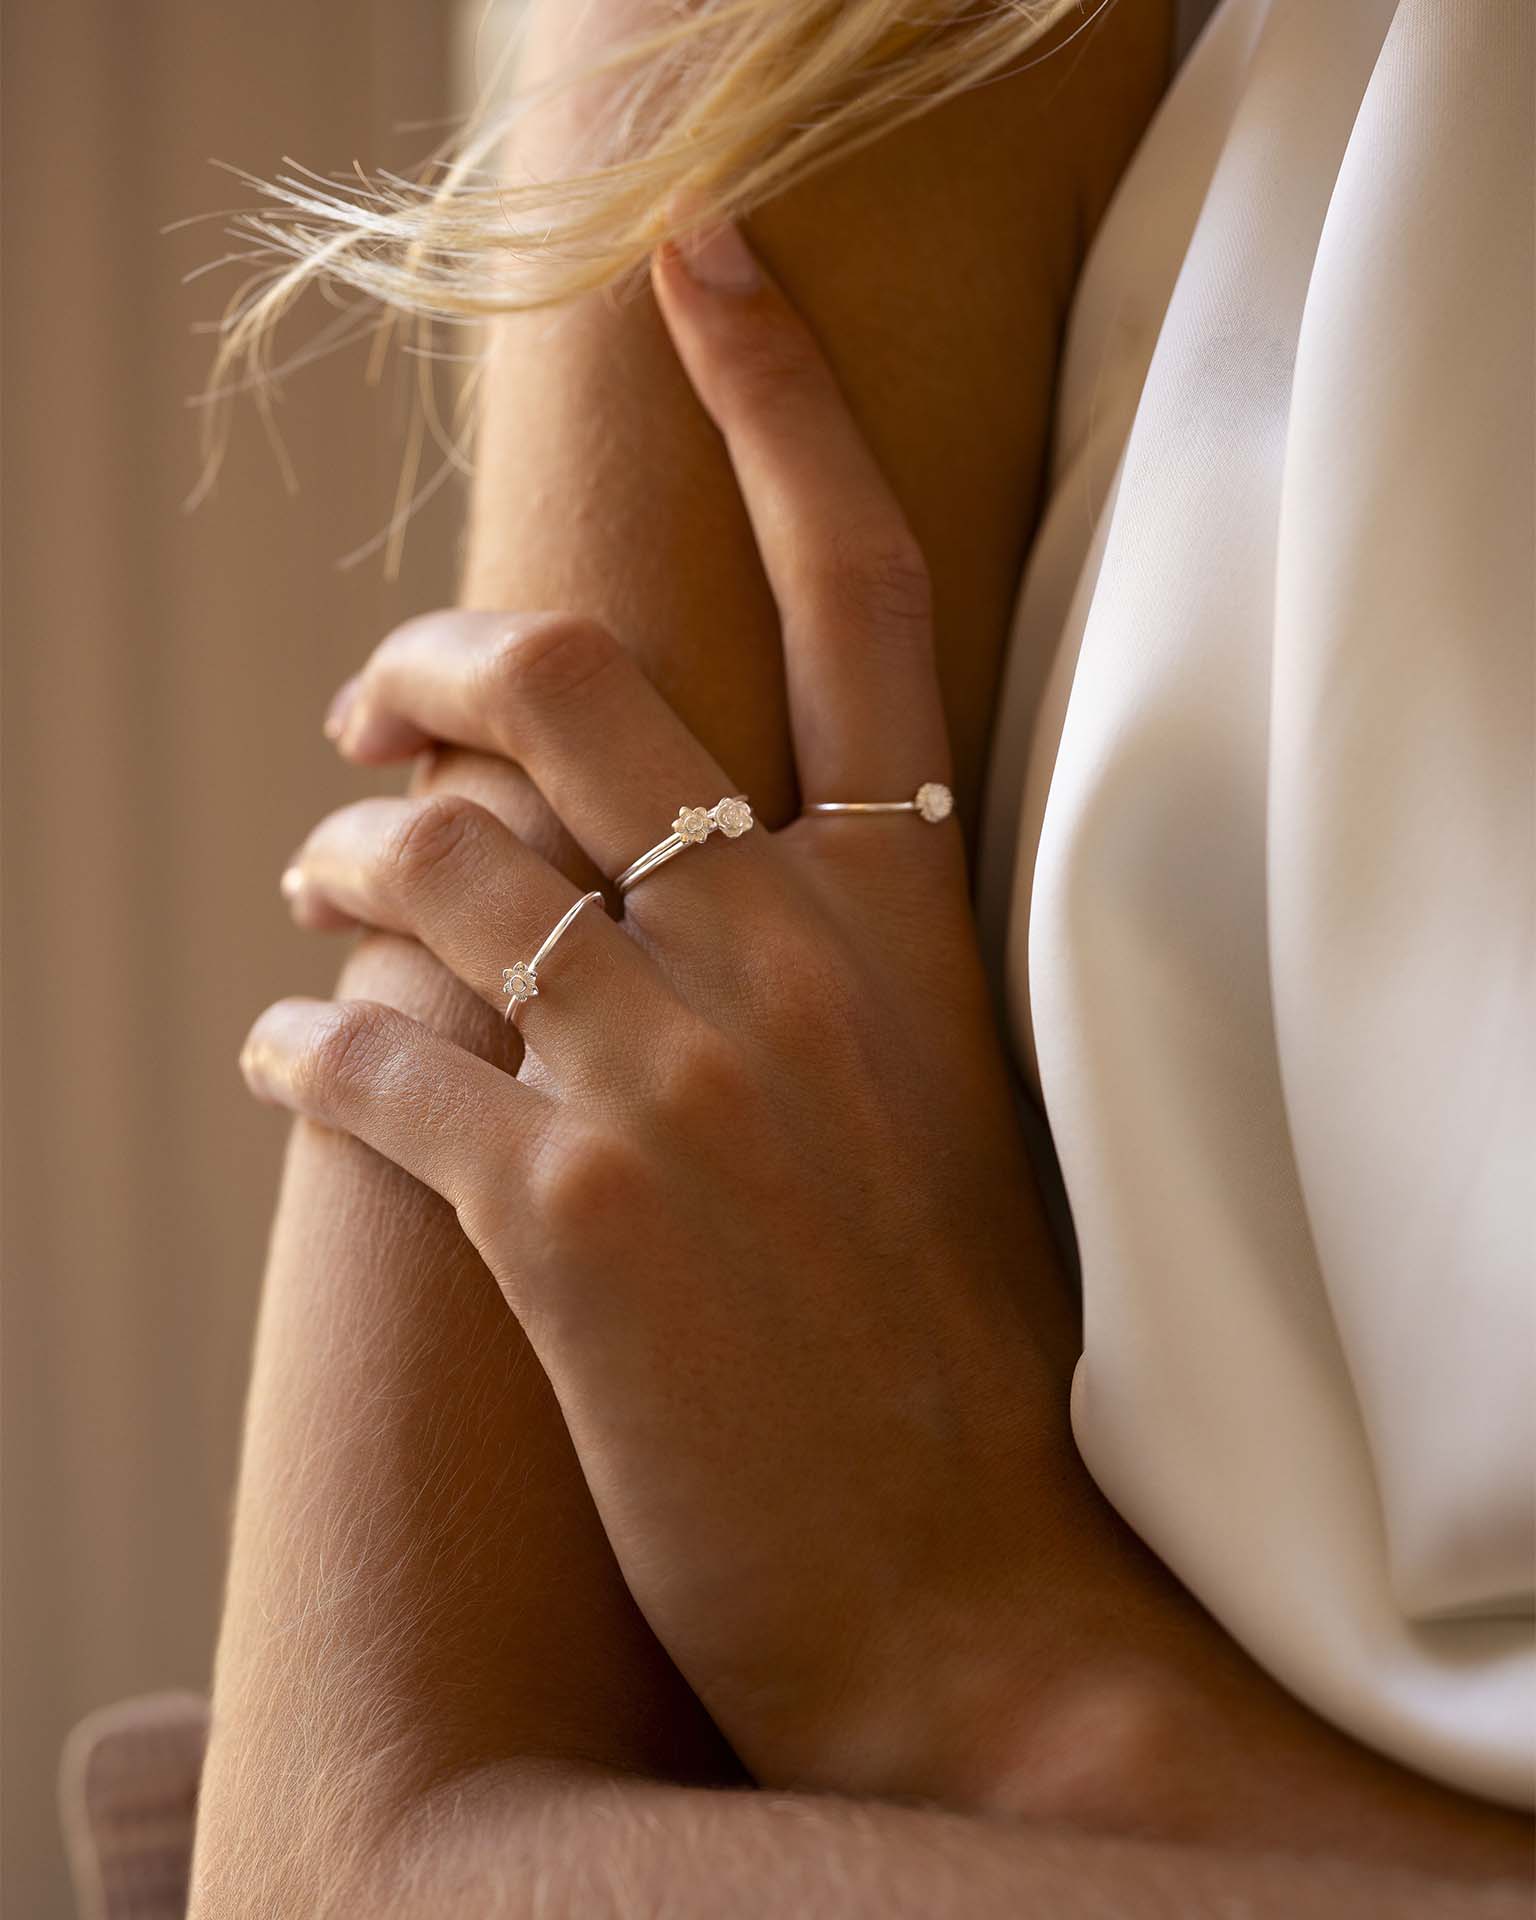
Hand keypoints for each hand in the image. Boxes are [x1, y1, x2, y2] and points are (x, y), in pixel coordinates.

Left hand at [244, 223, 1087, 1807]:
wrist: (966, 1591)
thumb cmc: (958, 1351)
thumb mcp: (943, 1102)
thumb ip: (828, 952)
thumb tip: (652, 859)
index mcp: (909, 913)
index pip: (857, 584)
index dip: (780, 396)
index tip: (699, 265)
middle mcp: (787, 954)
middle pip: (567, 673)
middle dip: (433, 659)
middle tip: (382, 713)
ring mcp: (666, 1079)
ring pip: (427, 856)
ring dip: (339, 855)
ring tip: (323, 887)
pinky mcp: (550, 1220)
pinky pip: (362, 1055)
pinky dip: (298, 1035)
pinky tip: (288, 1048)